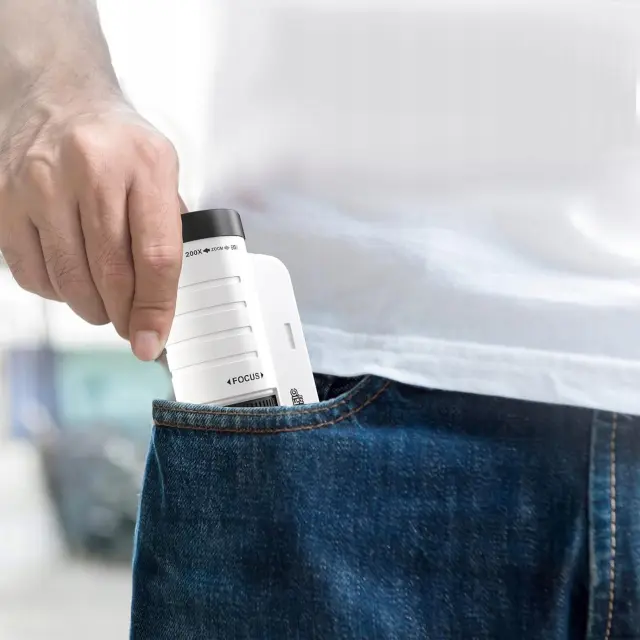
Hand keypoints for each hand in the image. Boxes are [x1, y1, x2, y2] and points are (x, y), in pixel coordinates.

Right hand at [0, 96, 182, 360]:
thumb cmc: (118, 145)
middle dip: (125, 315)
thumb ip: (167, 231)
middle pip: (111, 275)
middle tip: (132, 325)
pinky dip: (57, 291)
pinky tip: (71, 276)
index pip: (156, 256)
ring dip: (92, 308)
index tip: (153, 341)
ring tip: (105, 302)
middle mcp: (91, 169)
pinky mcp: (4, 200)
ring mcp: (39, 183)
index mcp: (145, 163)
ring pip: (69, 281)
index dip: (156, 309)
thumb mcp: (161, 172)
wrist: (57, 97)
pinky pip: (32, 275)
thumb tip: (163, 305)